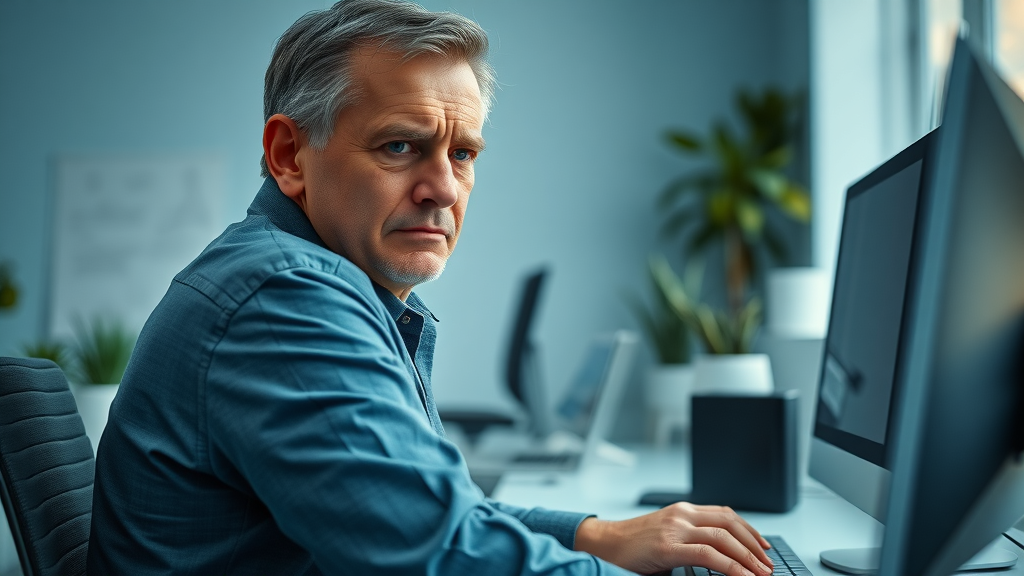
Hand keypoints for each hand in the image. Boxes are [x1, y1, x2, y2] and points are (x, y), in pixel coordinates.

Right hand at [574, 502, 773, 575]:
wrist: (605, 543)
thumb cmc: (634, 544)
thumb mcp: (667, 533)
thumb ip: (691, 537)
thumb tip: (721, 554)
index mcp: (683, 510)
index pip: (726, 514)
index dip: (749, 530)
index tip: (763, 546)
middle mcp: (682, 515)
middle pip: (730, 524)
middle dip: (754, 545)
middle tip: (768, 563)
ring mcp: (675, 529)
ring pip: (723, 538)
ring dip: (747, 557)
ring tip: (761, 573)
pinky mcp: (668, 547)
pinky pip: (708, 555)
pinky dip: (730, 566)